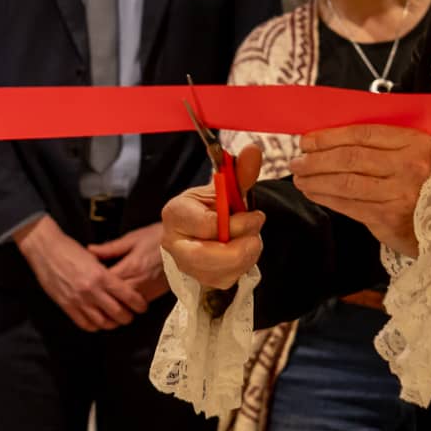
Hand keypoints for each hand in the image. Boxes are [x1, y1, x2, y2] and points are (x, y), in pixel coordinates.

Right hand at [15, 216, 147, 330]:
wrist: (45, 249)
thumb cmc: (70, 249)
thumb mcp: (94, 258)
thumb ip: (106, 274)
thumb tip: (120, 285)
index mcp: (101, 276)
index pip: (127, 296)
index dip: (138, 304)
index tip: (142, 307)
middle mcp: (91, 290)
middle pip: (117, 313)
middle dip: (127, 317)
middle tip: (130, 316)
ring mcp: (78, 300)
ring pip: (102, 322)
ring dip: (112, 324)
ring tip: (115, 320)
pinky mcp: (66, 306)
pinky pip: (84, 324)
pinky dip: (94, 326)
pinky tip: (98, 321)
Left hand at [88, 223, 167, 301]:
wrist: (183, 243)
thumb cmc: (157, 237)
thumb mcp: (132, 238)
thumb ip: (110, 248)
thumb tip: (90, 250)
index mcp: (131, 266)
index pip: (106, 282)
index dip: (94, 283)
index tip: (85, 280)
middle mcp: (139, 281)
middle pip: (113, 297)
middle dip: (101, 297)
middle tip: (90, 294)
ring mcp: (148, 290)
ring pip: (124, 305)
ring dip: (113, 304)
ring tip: (101, 301)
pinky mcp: (155, 294)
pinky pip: (136, 305)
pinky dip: (126, 305)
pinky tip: (119, 301)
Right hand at [160, 144, 266, 290]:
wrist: (209, 227)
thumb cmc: (214, 206)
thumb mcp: (226, 188)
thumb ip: (240, 172)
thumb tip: (254, 150)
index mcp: (175, 213)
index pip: (206, 225)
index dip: (237, 223)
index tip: (257, 215)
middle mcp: (173, 243)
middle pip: (206, 256)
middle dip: (239, 249)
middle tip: (256, 237)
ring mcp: (185, 265)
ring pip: (220, 271)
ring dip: (246, 256)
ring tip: (252, 240)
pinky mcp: (200, 280)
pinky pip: (227, 279)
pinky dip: (243, 267)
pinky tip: (243, 252)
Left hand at [290, 125, 430, 257]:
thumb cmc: (427, 184)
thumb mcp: (414, 153)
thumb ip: (382, 144)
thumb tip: (332, 139)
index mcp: (414, 143)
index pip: (362, 134)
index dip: (329, 136)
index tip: (308, 140)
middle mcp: (408, 167)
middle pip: (349, 157)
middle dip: (316, 159)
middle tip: (297, 160)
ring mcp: (399, 193)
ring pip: (345, 182)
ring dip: (315, 179)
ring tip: (300, 177)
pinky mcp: (388, 218)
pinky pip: (348, 205)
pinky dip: (326, 198)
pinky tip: (314, 193)